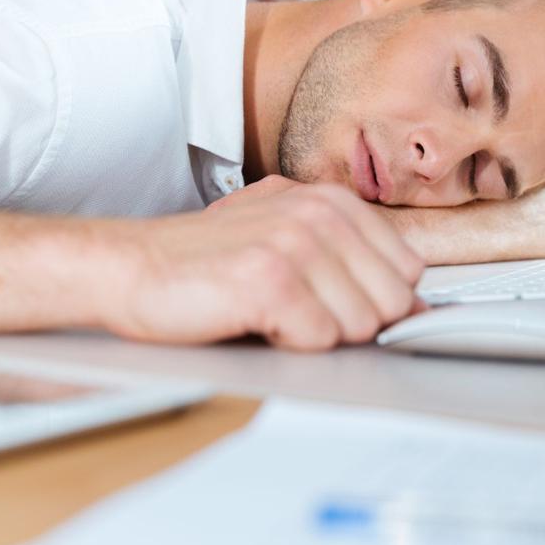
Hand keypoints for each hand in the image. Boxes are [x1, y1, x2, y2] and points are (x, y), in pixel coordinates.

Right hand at [105, 181, 423, 350]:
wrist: (128, 267)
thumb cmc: (207, 261)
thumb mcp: (288, 239)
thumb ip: (352, 261)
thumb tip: (416, 308)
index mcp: (331, 200)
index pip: (408, 269)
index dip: (377, 299)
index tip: (340, 302)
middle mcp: (319, 214)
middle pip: (392, 300)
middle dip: (352, 321)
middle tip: (299, 310)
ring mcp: (296, 243)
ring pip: (361, 325)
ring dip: (317, 334)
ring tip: (272, 312)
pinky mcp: (270, 280)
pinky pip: (321, 339)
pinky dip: (290, 344)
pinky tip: (256, 321)